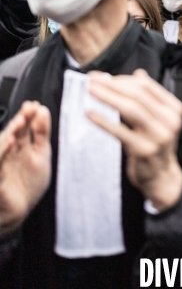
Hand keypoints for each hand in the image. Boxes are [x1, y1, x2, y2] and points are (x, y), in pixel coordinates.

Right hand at [0, 101, 50, 236]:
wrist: (19, 212)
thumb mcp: (40, 154)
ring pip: (3, 145)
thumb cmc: (28, 185)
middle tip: (28, 109)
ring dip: (11, 132)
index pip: (22, 128)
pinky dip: (2, 150)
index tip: (34, 105)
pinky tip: (11, 142)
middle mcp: (8, 153)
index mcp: (19, 147)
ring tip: (21, 121)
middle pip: (12, 133)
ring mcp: (1, 164)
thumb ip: (41, 132)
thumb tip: (42, 110)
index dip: (27, 116)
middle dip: (20, 120)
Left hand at [87, 70, 181, 211]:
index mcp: (173, 109)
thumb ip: (150, 97)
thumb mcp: (159, 119)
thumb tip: (138, 74)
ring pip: (131, 109)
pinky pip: (120, 132)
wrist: (162, 177)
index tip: (102, 76)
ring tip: (89, 91)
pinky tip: (90, 113)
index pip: (146, 86)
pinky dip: (103, 121)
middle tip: (91, 80)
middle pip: (138, 95)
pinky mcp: (144, 150)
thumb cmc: (156, 144)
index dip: (123, 78)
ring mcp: (158, 136)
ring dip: (107, 97)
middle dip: (112, 85)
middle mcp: (170, 121)